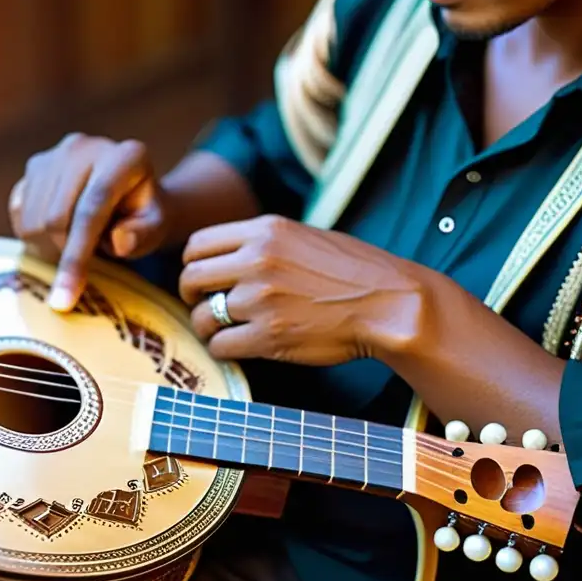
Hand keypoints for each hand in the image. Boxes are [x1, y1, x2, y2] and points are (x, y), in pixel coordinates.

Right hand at [10, 134, 170, 310]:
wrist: (128, 195)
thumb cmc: (144, 217)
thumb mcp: (155, 229)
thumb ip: (143, 235)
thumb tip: (120, 240)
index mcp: (124, 157)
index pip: (91, 209)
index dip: (75, 257)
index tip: (64, 300)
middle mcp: (84, 146)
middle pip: (55, 217)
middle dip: (64, 253)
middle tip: (84, 264)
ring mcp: (55, 154)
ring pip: (33, 218)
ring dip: (49, 245)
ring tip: (78, 243)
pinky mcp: (34, 166)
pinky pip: (19, 211)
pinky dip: (33, 234)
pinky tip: (58, 232)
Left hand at [178, 214, 428, 365]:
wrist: (391, 303)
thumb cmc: (353, 271)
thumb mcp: (303, 236)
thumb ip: (262, 243)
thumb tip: (224, 258)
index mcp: (264, 231)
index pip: (198, 244)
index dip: (193, 265)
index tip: (202, 280)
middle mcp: (257, 261)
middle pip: (190, 278)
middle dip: (191, 296)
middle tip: (203, 307)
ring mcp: (261, 299)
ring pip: (203, 317)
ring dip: (207, 327)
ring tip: (223, 332)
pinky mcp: (270, 336)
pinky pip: (221, 345)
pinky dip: (223, 350)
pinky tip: (238, 347)